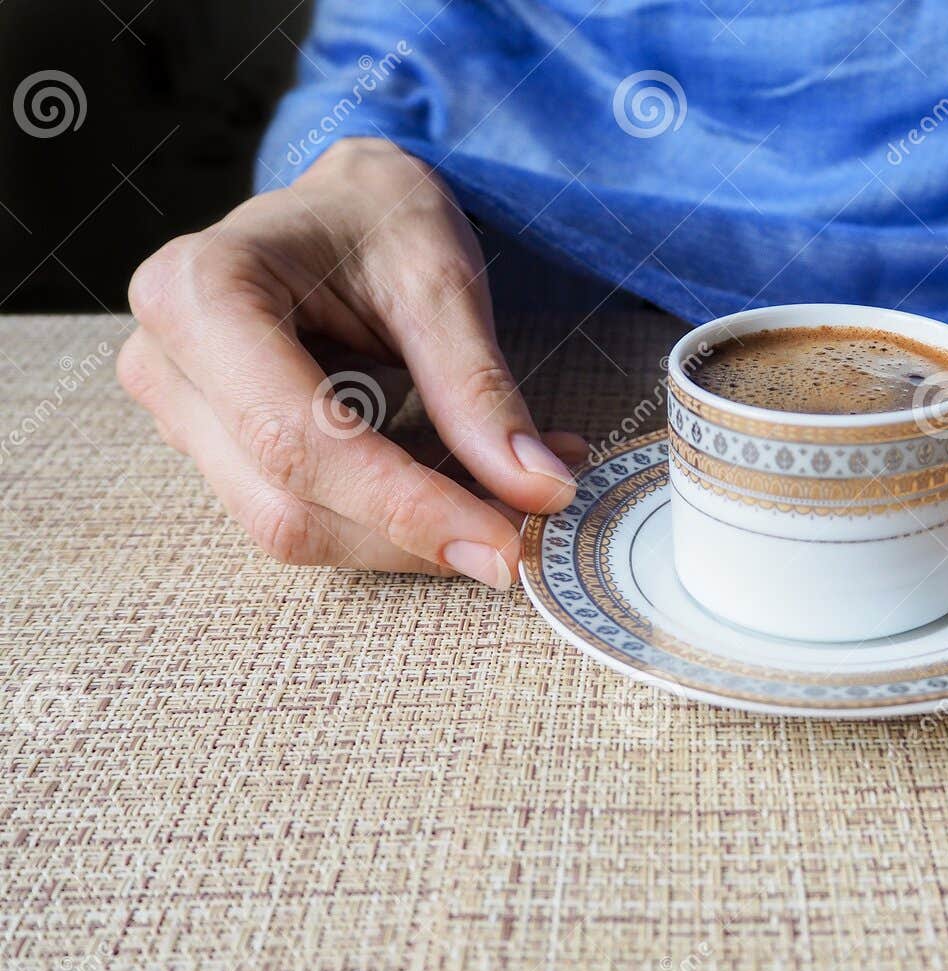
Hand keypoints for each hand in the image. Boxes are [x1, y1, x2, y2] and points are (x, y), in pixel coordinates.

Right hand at [117, 137, 581, 588]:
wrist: (344, 205)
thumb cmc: (382, 217)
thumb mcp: (442, 281)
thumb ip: (480, 390)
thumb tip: (538, 489)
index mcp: (202, 292)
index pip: (298, 440)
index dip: (406, 506)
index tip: (506, 545)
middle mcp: (165, 361)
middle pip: (287, 506)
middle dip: (414, 535)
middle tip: (526, 534)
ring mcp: (178, 414)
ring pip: (294, 530)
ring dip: (409, 539)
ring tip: (508, 502)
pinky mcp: (212, 451)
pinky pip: (304, 517)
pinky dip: (394, 524)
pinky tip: (465, 492)